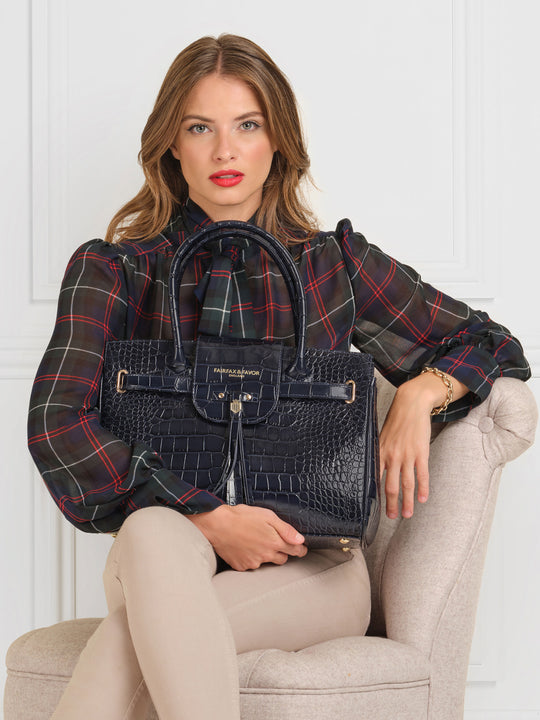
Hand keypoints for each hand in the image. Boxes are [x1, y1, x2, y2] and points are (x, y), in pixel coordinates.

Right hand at [187, 504, 306, 570]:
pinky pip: (252, 564)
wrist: (217, 525)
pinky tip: (245, 547)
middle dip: (282, 551)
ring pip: (266, 562)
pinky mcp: (242, 566)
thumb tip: (300, 540)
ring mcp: (253, 563)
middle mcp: (266, 556)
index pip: (296, 551)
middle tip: (273, 541)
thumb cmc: (241, 517)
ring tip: (255, 541)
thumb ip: (286, 529)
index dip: (300, 549)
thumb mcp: (267, 516)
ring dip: (265, 555)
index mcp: (275, 542)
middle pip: (283, 559)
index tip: (301, 548)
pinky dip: (251, 557)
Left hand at [379, 371, 466, 518]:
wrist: (411, 404)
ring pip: (406, 484)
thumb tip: (377, 468)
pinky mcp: (420, 452)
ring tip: (407, 514)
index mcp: (380, 452)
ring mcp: (406, 455)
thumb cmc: (396, 420)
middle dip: (391, 504)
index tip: (374, 508)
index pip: (375, 478)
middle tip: (391, 517)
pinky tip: (423, 498)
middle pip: (390, 486)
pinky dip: (422, 488)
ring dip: (407, 502)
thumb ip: (380, 452)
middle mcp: (391, 456)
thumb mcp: (382, 435)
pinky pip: (422, 475)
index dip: (375, 495)